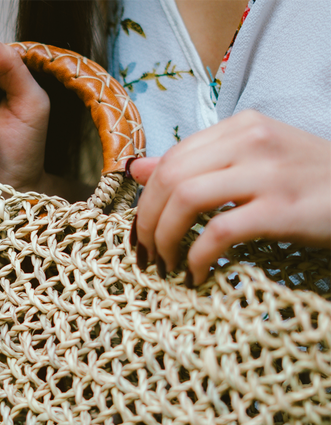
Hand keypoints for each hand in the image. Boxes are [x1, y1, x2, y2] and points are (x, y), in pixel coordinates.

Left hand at [127, 111, 330, 285]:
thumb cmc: (309, 183)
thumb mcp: (250, 161)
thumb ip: (195, 162)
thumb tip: (138, 168)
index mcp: (241, 127)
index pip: (171, 159)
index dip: (146, 199)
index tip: (143, 230)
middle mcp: (251, 141)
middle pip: (170, 178)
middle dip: (147, 222)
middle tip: (147, 253)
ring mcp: (269, 173)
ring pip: (186, 199)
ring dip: (165, 238)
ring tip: (166, 264)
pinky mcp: (283, 208)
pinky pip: (219, 231)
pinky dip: (197, 257)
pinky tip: (196, 274)